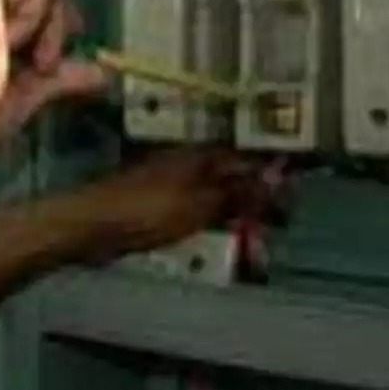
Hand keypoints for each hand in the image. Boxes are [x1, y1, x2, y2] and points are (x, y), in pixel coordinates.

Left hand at [101, 149, 266, 250]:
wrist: (94, 225)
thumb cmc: (149, 211)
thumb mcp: (201, 203)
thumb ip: (238, 192)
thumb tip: (278, 177)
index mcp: (200, 155)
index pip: (246, 159)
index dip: (271, 175)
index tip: (294, 195)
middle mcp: (187, 162)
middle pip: (231, 176)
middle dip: (255, 196)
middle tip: (278, 223)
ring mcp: (170, 182)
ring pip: (214, 193)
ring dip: (235, 211)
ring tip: (257, 234)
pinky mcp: (156, 204)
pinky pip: (195, 209)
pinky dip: (212, 220)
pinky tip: (221, 234)